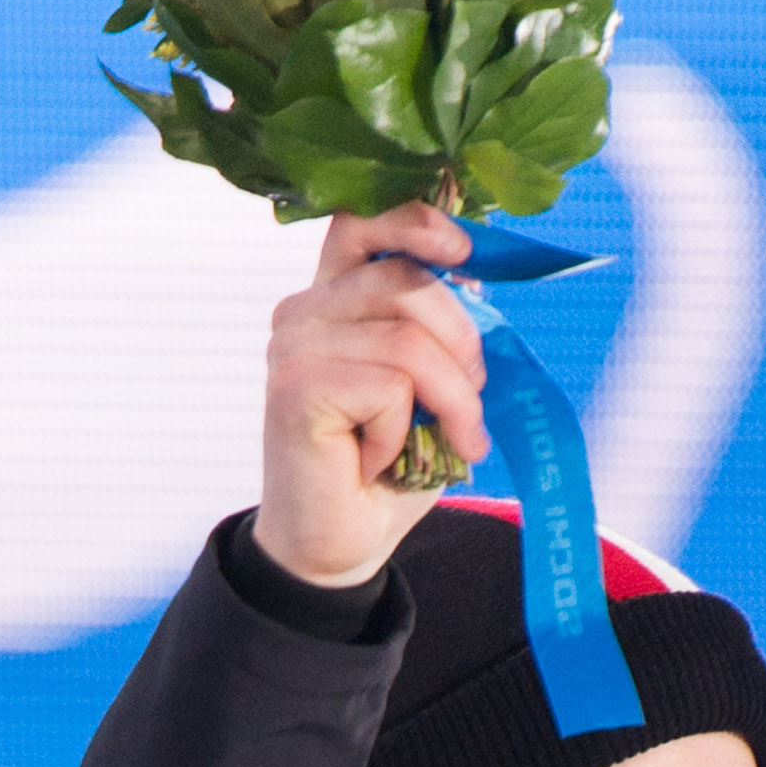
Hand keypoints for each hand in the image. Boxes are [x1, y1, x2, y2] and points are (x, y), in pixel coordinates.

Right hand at [254, 204, 493, 587]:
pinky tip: (380, 460)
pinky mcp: (295, 385)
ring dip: (449, 402)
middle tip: (467, 413)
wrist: (340, 545)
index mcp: (332, 296)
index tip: (464, 254)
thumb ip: (435, 329)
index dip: (417, 222)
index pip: (364, 221)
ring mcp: (293, 345)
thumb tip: (472, 276)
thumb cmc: (387, 468)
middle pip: (409, 283)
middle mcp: (303, 310)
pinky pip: (391, 385)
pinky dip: (404, 432)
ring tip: (442, 442)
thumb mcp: (426, 387)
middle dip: (462, 350)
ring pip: (410, 340)